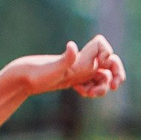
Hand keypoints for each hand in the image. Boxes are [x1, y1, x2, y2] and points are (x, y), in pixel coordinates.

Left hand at [8, 36, 125, 99]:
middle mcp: (83, 61)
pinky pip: (92, 84)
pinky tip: (81, 93)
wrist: (25, 79)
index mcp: (81, 57)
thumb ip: (66, 58)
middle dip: (115, 74)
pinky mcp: (75, 80)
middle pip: (109, 63)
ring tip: (91, 94)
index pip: (102, 45)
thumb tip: (72, 45)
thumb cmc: (38, 73)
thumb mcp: (54, 69)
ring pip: (103, 77)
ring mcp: (80, 71)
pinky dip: (92, 90)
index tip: (101, 65)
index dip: (108, 54)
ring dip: (103, 87)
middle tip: (115, 87)